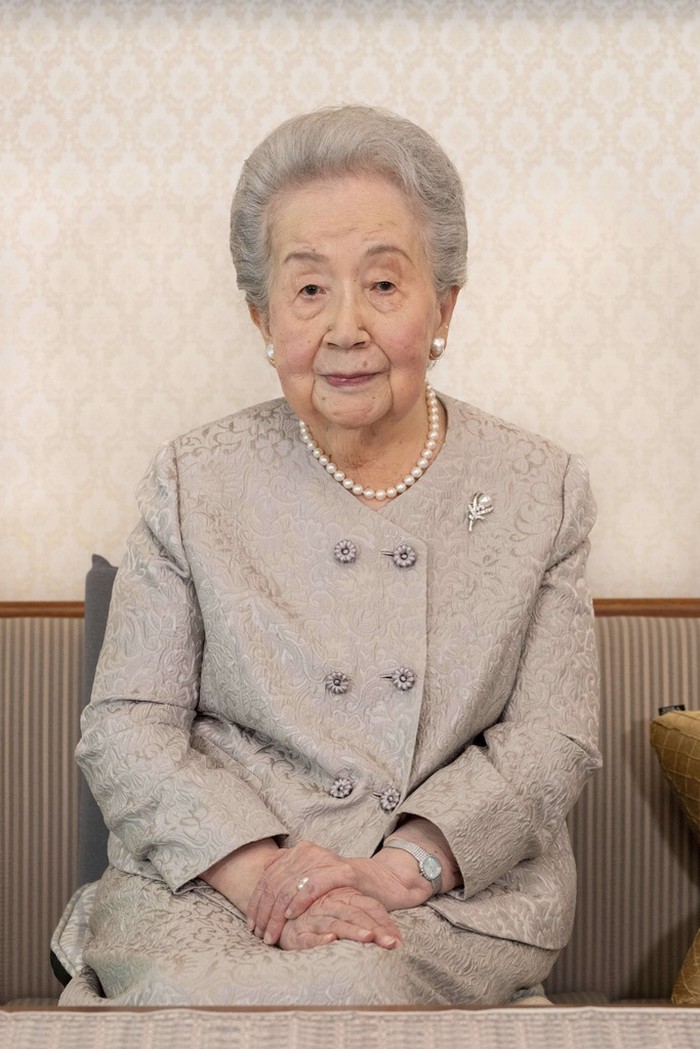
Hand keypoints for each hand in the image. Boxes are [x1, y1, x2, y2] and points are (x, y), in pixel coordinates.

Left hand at [247, 839, 429, 946]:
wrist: (377, 882)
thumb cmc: (339, 886)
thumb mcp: (312, 875)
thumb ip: (290, 870)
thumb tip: (265, 866)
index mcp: (300, 851)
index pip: (269, 876)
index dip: (257, 901)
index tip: (252, 923)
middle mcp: (310, 851)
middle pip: (276, 882)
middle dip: (264, 912)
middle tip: (260, 934)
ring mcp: (326, 859)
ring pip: (289, 885)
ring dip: (276, 913)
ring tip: (272, 933)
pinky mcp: (342, 872)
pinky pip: (312, 886)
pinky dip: (298, 901)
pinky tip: (290, 916)